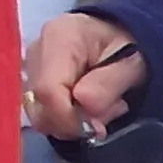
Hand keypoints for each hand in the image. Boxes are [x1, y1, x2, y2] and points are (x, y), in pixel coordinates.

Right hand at [27, 12, 147, 141]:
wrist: (120, 31)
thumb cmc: (129, 45)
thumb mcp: (132, 64)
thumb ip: (107, 85)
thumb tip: (83, 105)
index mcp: (60, 38)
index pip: (48, 89)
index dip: (68, 118)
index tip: (94, 130)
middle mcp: (36, 49)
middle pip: (38, 103)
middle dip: (73, 120)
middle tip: (109, 111)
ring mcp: (31, 64)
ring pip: (36, 110)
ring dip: (70, 120)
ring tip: (101, 106)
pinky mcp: (32, 77)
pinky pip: (41, 109)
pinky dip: (65, 116)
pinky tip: (86, 104)